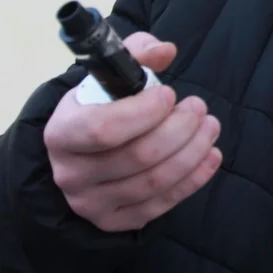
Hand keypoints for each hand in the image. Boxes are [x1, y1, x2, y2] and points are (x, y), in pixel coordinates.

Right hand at [44, 32, 221, 231]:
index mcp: (62, 132)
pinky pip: (161, 205)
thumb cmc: (100, 105)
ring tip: (210, 127)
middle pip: (138, 156)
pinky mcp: (115, 221)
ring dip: (192, 153)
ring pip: (154, 182)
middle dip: (180, 129)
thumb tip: (165, 51)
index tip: (170, 94)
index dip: (144, 112)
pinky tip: (210, 156)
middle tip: (200, 108)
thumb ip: (136, 53)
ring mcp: (91, 203)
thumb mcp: (110, 74)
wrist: (82, 150)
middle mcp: (71, 173)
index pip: (104, 128)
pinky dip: (193, 180)